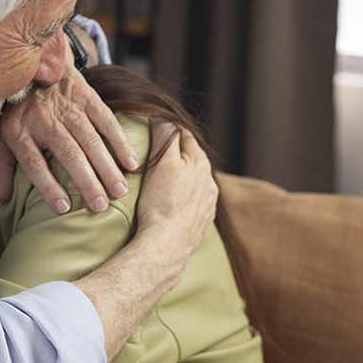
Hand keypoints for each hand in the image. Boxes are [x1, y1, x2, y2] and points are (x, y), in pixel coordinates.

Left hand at [0, 63, 139, 213]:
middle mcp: (42, 117)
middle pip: (67, 153)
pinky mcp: (84, 94)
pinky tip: (131, 162)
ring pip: (90, 139)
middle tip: (100, 206)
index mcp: (18, 130)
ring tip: (119, 191)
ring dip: (107, 166)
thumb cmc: (15, 108)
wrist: (30, 60)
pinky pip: (106, 119)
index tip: (64, 207)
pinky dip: (120, 141)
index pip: (33, 163)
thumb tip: (4, 197)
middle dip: (86, 181)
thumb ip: (2, 165)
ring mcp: (65, 104)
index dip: (48, 186)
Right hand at [134, 123, 216, 257]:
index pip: (184, 135)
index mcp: (200, 162)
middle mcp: (209, 181)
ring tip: (164, 182)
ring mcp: (208, 204)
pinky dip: (185, 200)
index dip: (168, 130)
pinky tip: (173, 205)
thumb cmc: (161, 202)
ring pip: (195, 182)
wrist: (166, 245)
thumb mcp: (162, 161)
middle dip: (177, 155)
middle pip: (192, 159)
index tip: (153, 129)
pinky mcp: (202, 222)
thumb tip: (164, 117)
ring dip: (183, 178)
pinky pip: (195, 204)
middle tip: (156, 155)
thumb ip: (166, 135)